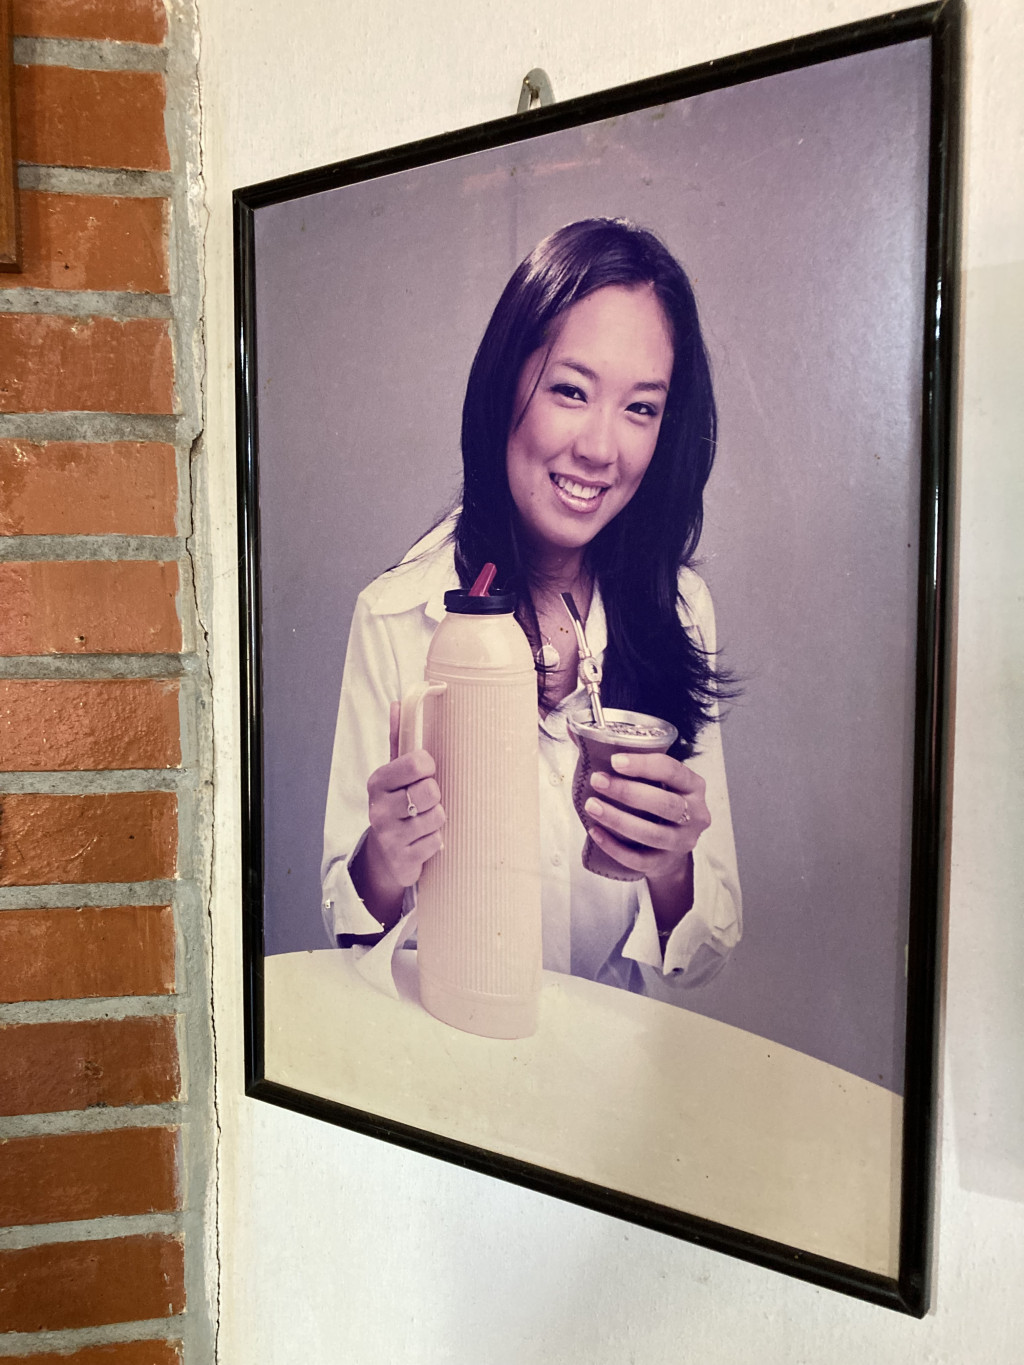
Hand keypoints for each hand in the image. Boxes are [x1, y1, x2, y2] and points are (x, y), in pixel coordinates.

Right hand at [364, 701, 445, 889]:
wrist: (385, 858)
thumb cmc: (396, 805)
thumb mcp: (394, 774)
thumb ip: (398, 739)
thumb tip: (399, 703)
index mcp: (378, 781)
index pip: (416, 761)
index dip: (428, 766)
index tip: (425, 771)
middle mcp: (379, 808)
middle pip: (430, 790)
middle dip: (435, 796)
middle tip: (425, 800)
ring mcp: (389, 836)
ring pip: (437, 817)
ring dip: (437, 819)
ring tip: (424, 821)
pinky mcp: (402, 859)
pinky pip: (437, 842)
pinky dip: (436, 841)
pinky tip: (423, 840)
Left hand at [584, 751, 708, 926]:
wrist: (670, 849)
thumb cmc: (656, 804)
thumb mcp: (652, 779)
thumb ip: (620, 755)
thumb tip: (574, 730)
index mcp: (693, 785)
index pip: (673, 770)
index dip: (644, 765)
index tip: (615, 760)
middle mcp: (695, 814)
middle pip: (665, 804)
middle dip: (628, 792)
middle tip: (598, 780)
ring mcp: (682, 842)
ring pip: (652, 834)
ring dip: (619, 819)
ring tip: (592, 806)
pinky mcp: (664, 863)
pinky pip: (639, 859)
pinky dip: (615, 847)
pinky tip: (595, 832)